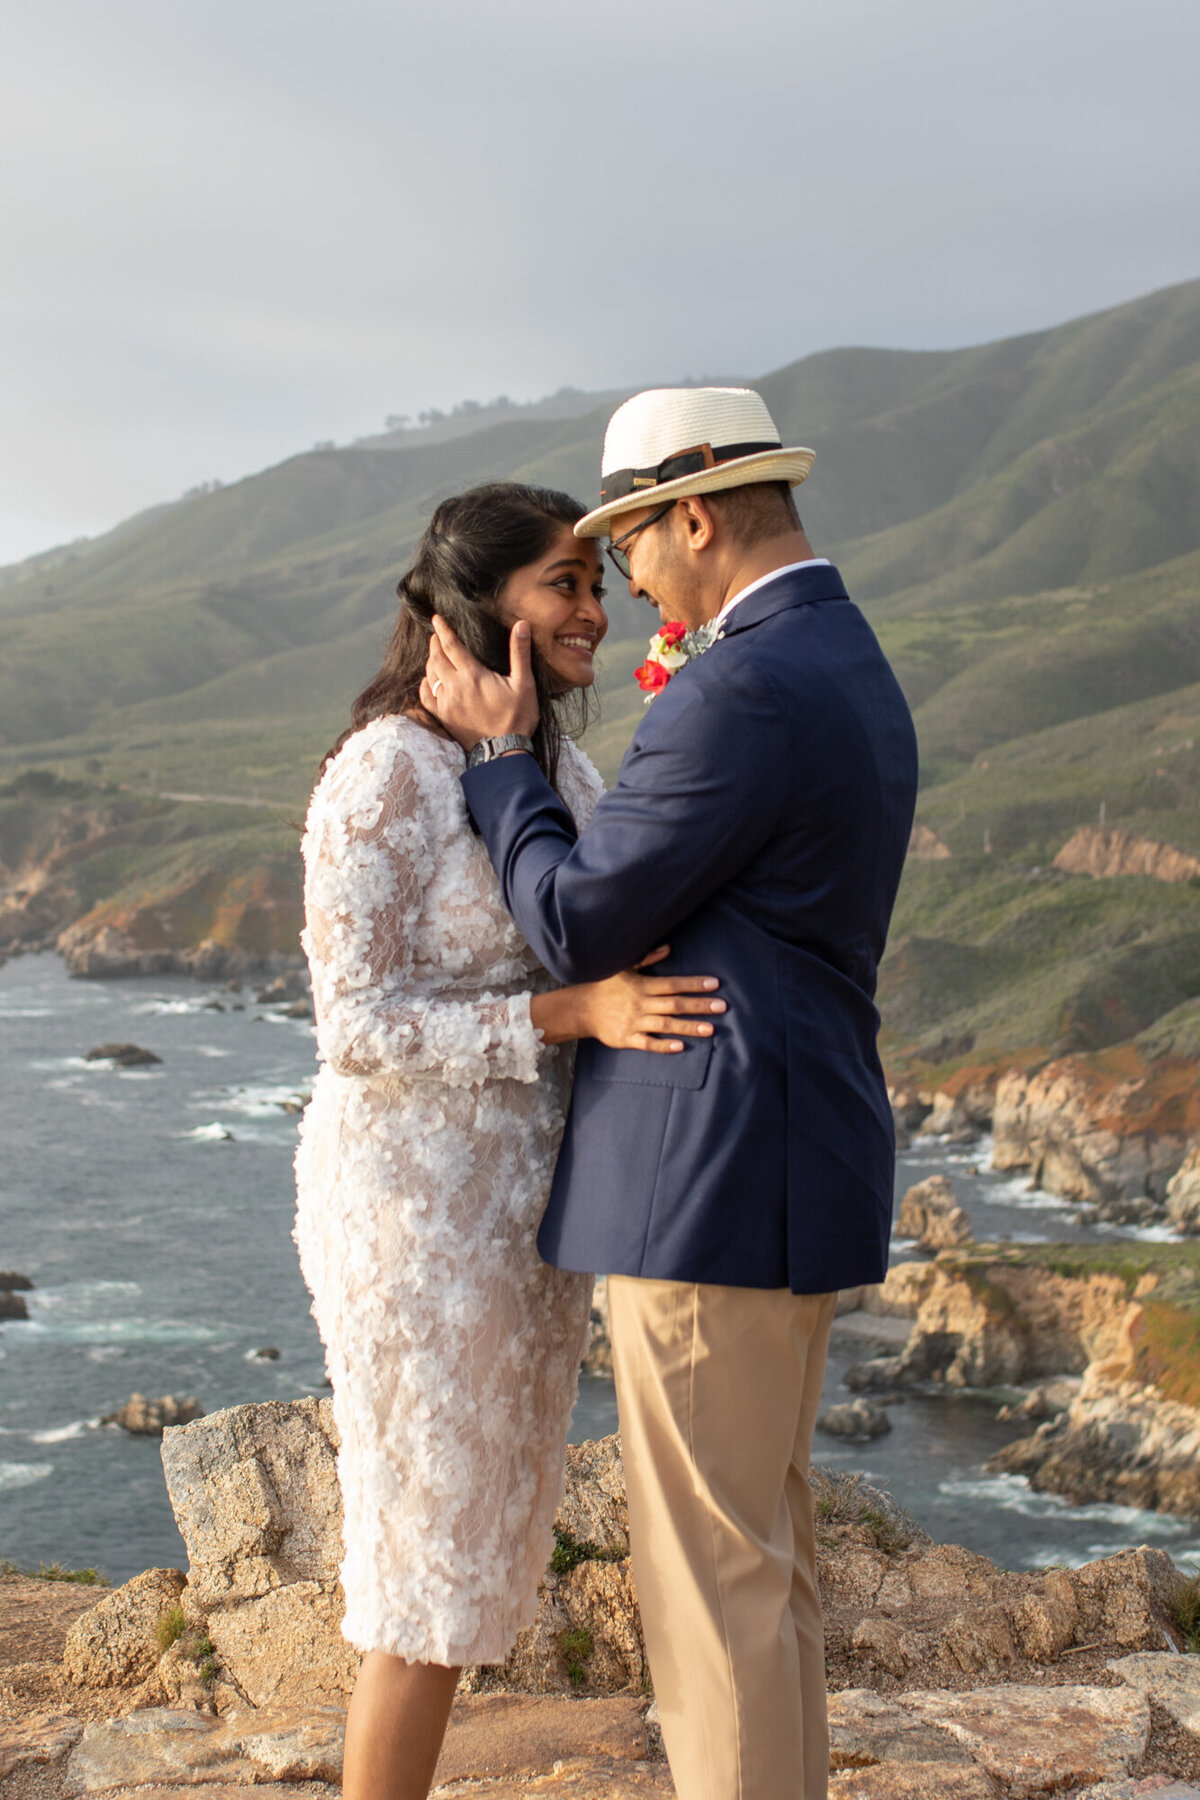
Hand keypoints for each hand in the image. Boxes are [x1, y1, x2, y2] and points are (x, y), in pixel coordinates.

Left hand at [420, 615, 539, 749]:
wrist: (504, 752)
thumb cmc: (517, 718)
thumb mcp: (524, 683)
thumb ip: (520, 652)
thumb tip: (521, 625)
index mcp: (472, 675)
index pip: (451, 645)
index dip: (443, 630)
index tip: (436, 618)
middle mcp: (454, 687)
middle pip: (436, 658)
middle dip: (435, 643)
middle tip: (436, 633)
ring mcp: (446, 703)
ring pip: (430, 675)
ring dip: (430, 660)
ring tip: (434, 652)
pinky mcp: (443, 717)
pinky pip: (425, 697)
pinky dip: (424, 685)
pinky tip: (427, 680)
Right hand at [530, 946, 725, 1053]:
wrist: (582, 1009)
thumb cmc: (606, 986)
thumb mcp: (624, 968)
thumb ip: (647, 959)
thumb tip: (668, 947)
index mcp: (642, 986)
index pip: (673, 984)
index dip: (694, 983)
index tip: (714, 983)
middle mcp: (641, 1004)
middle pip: (675, 1004)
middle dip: (699, 1005)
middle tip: (722, 1006)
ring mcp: (634, 1022)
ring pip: (666, 1024)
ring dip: (688, 1026)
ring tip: (710, 1029)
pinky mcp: (627, 1039)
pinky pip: (647, 1043)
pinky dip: (663, 1045)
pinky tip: (680, 1046)